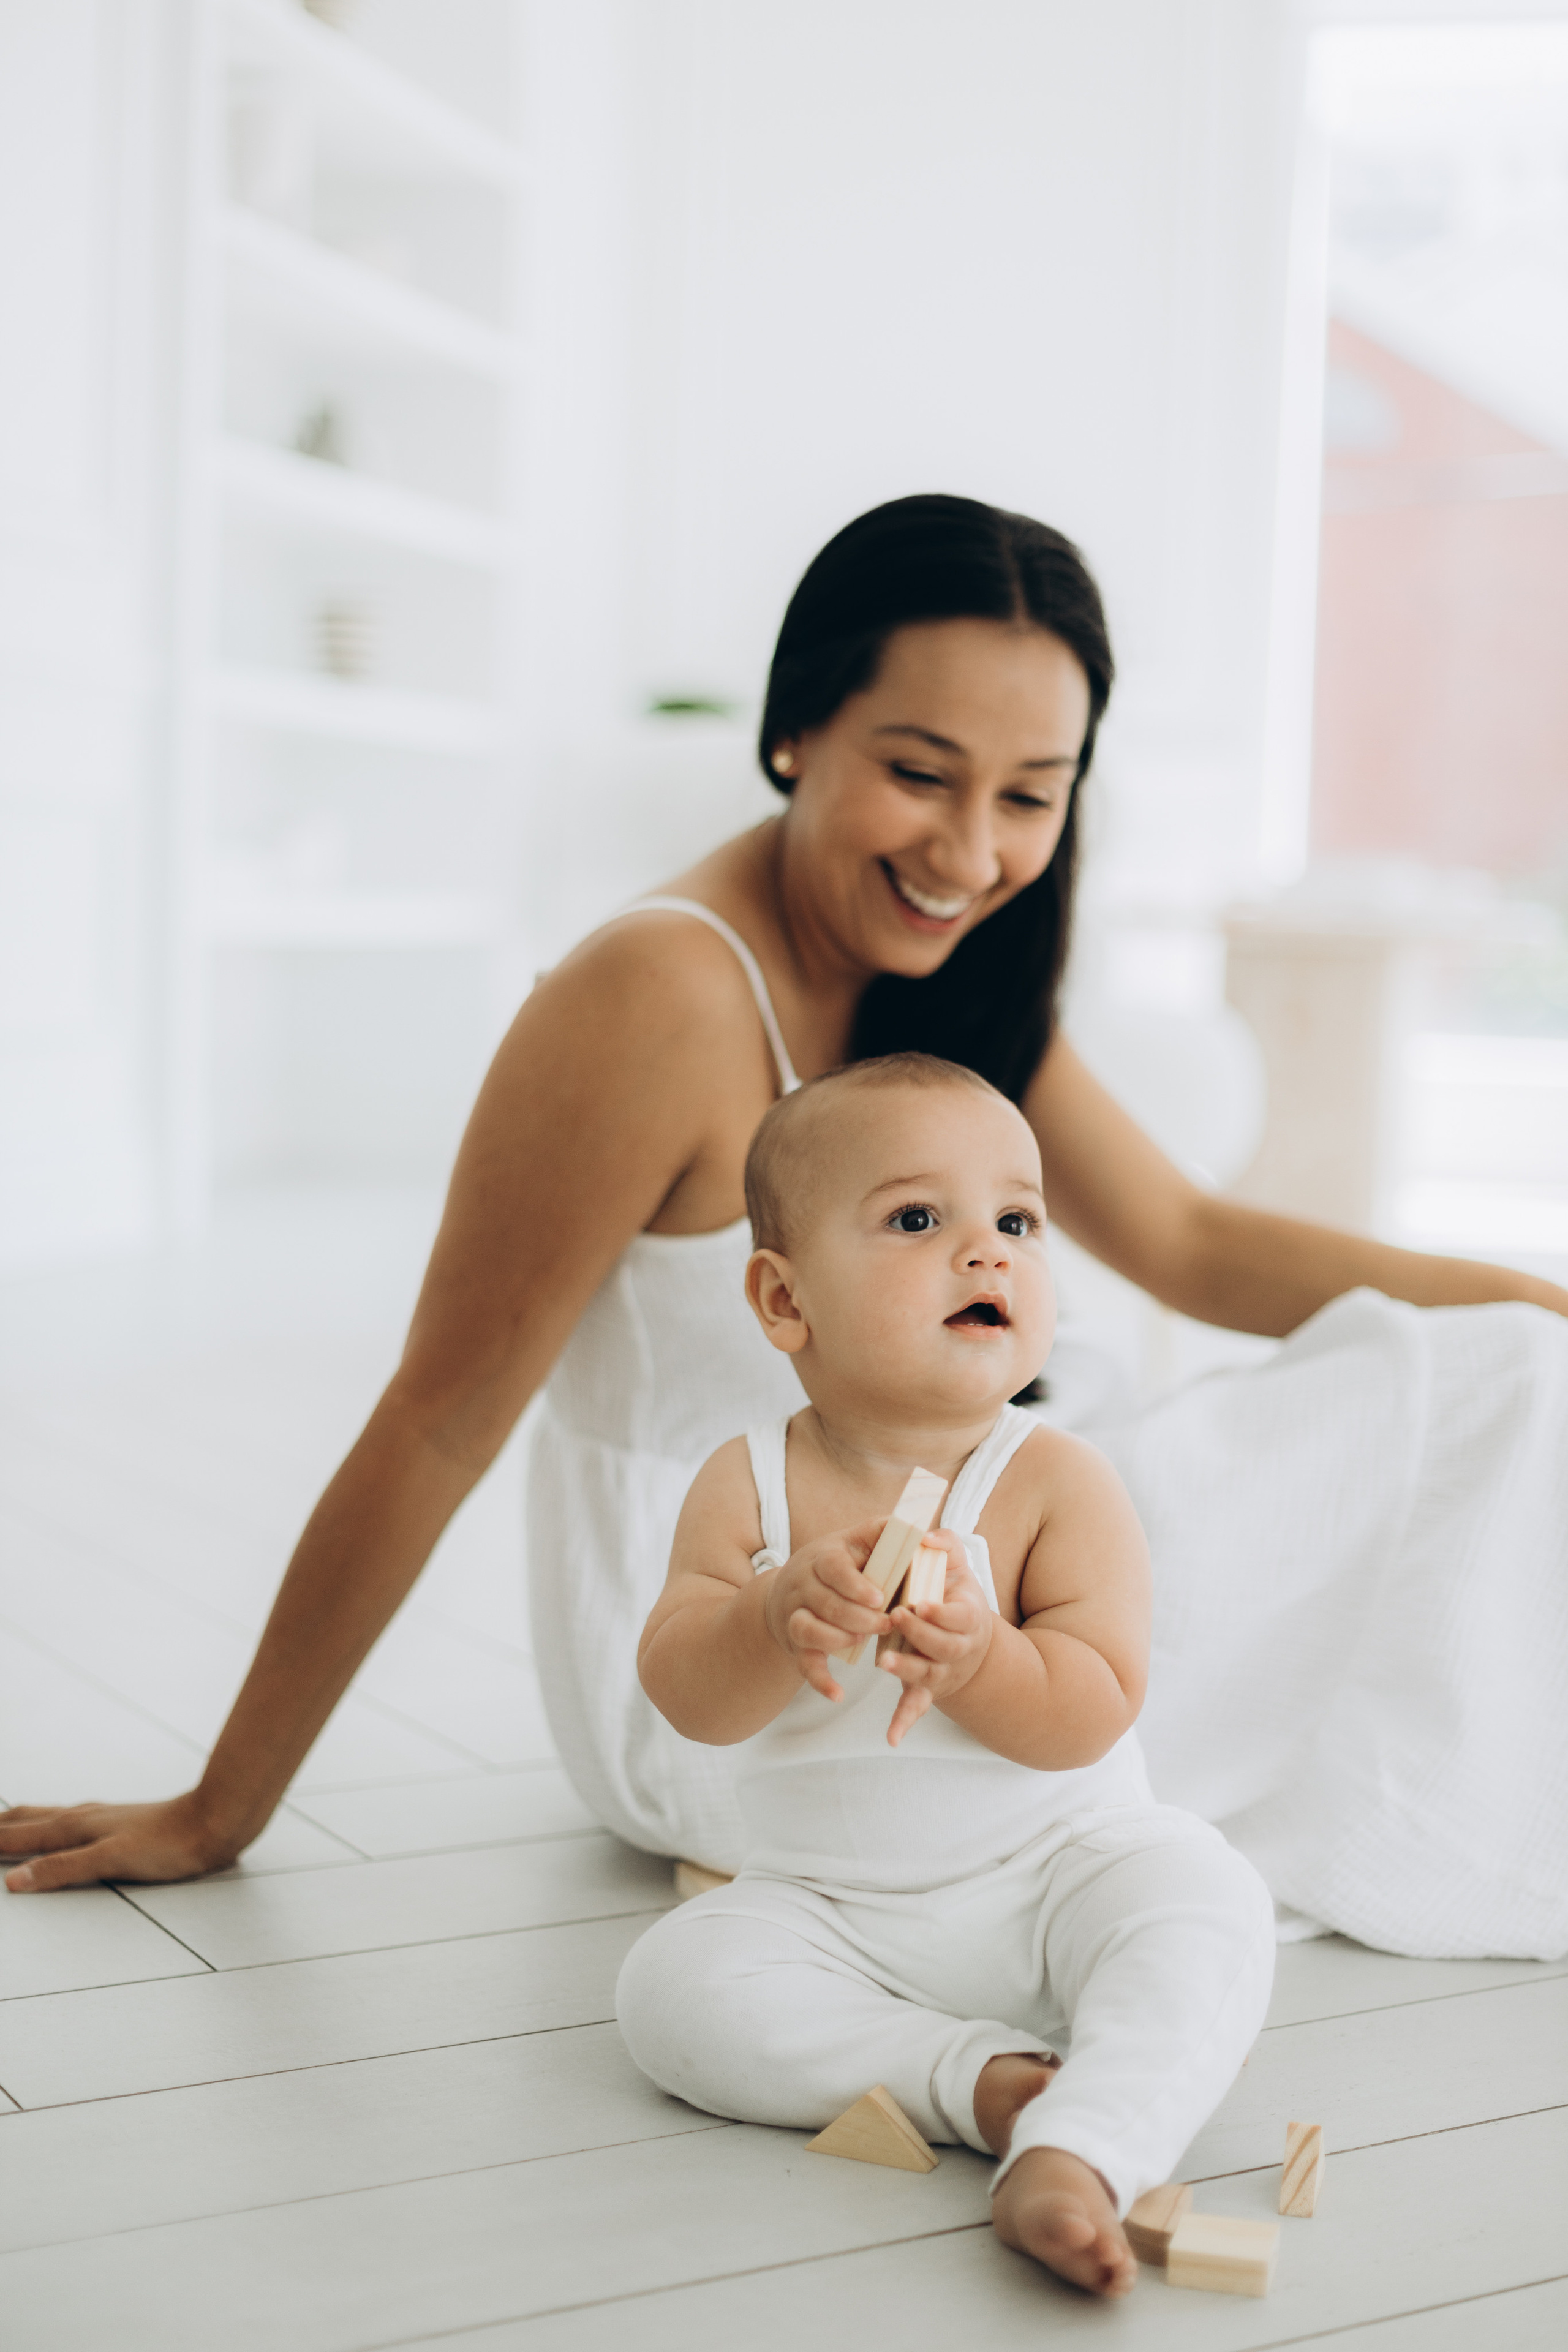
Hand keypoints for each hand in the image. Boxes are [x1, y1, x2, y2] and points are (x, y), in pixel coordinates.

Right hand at [1, 1792, 240, 1892]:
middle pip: (28, 1819)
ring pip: (48, 1818)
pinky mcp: (119, 1826)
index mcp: (75, 1825)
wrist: (213, 1822)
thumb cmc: (168, 1842)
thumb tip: (14, 1879)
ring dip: (22, 1822)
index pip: (19, 1834)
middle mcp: (84, 1817)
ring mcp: (102, 1819)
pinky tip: (63, 1829)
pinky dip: (49, 1826)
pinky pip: (70, 1823)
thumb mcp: (110, 1860)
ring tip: (5, 1824)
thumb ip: (62, 1868)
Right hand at [762, 1522, 892, 1702]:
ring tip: (862, 1639)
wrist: (791, 1587)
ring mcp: (796, 1613)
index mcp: (824, 1555)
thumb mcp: (860, 1538)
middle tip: (887, 1624)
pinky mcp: (796, 1642)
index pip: (834, 1567)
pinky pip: (803, 1663)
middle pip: (826, 1603)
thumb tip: (920, 1529)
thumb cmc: (842, 1561)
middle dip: (860, 1617)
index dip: (856, 1584)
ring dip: (838, 1639)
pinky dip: (819, 1680)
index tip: (880, 1597)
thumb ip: (888, 1531)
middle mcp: (803, 1583)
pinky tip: (838, 1694)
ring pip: (807, 1630)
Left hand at [877, 1530, 992, 1746]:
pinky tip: (892, 1737)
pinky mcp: (926, 1687)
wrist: (967, 1636)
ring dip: (908, 1670)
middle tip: (896, 1618)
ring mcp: (942, 1670)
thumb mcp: (956, 1567)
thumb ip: (945, 1545)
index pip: (959, 1617)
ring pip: (928, 1676)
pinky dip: (905, 1722)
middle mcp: (957, 1648)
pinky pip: (916, 1707)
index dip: (941, 1613)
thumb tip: (929, 1536)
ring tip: (884, 1660)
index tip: (921, 1602)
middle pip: (943, 1647)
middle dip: (920, 1634)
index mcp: (967, 1617)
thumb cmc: (955, 1595)